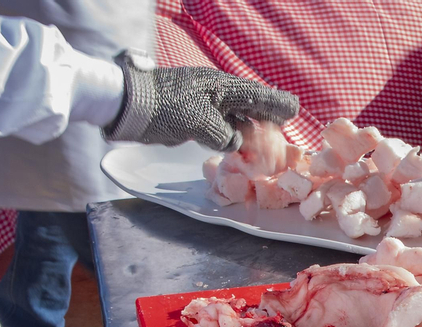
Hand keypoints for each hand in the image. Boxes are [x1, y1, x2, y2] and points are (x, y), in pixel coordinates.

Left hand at [104, 51, 299, 151]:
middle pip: (248, 104)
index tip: (293, 110)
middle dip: (266, 116)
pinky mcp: (190, 118)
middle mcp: (215, 93)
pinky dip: (232, 135)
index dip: (276, 104)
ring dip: (250, 128)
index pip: (256, 94)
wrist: (128, 106)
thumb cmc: (166, 109)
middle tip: (284, 124)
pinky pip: (220, 127)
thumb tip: (235, 143)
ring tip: (266, 139)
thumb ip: (225, 135)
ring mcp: (202, 105)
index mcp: (220, 87)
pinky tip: (237, 144)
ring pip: (234, 116)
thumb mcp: (201, 123)